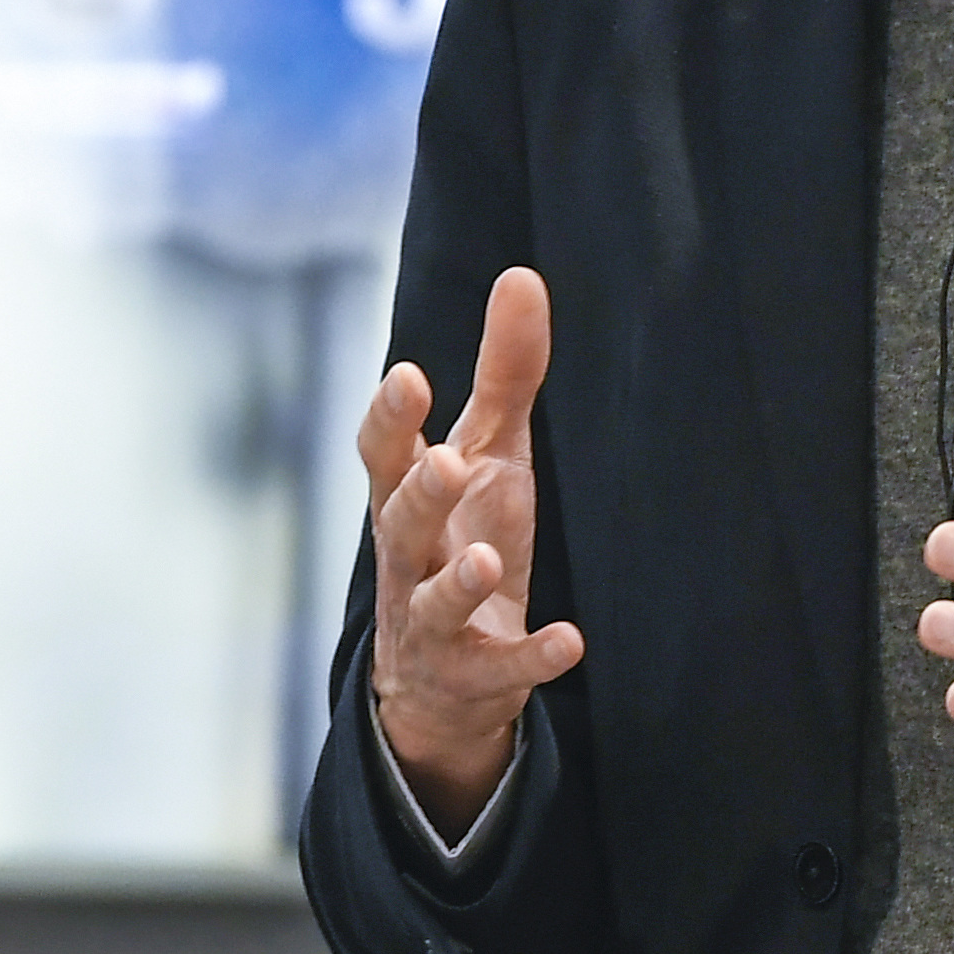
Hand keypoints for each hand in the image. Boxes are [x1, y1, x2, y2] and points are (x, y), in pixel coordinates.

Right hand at [357, 266, 585, 837]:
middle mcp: (408, 560)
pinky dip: (532, 657)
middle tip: (444, 463)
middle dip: (420, 495)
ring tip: (485, 560)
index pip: (383, 456)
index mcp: (408, 499)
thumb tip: (521, 275)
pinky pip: (500, 669)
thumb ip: (504, 374)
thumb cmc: (463, 536)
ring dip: (458, 582)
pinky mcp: (474, 675)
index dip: (391, 420)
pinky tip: (569, 641)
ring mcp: (433, 624)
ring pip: (432, 605)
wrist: (446, 678)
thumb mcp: (490, 454)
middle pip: (400, 526)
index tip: (409, 377)